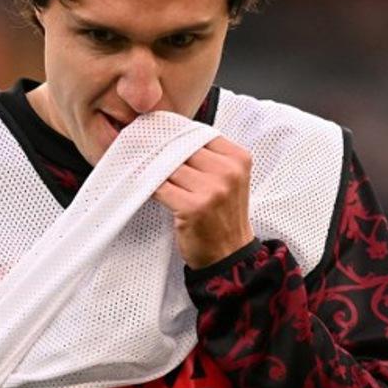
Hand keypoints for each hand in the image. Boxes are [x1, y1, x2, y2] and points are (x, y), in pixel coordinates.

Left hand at [152, 136, 253, 268]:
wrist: (229, 254)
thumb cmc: (224, 215)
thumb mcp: (228, 179)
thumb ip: (209, 157)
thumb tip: (171, 135)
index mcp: (239, 159)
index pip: (200, 133)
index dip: (178, 136)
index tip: (163, 137)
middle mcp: (228, 172)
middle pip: (183, 148)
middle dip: (165, 153)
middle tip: (148, 155)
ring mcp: (211, 190)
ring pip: (170, 166)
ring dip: (156, 171)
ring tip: (151, 176)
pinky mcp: (192, 207)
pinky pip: (161, 187)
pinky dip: (151, 187)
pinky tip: (148, 189)